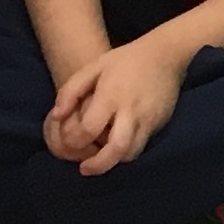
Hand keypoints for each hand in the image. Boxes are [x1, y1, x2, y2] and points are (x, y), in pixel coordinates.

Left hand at [46, 39, 188, 173]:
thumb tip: (56, 117)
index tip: (70, 142)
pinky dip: (127, 150)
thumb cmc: (125, 60)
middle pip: (116, 149)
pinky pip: (142, 145)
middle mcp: (131, 111)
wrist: (167, 54)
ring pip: (131, 153)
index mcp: (111, 95)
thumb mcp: (94, 67)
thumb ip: (71, 91)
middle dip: (99, 165)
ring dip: (113, 160)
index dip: (75, 140)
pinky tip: (118, 144)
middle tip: (84, 169)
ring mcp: (149, 120)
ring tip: (101, 158)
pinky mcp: (160, 124)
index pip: (89, 128)